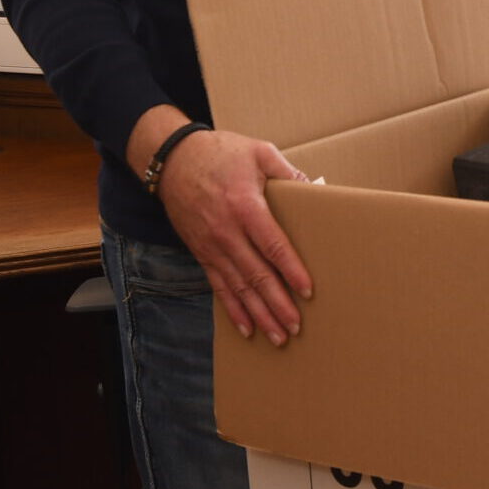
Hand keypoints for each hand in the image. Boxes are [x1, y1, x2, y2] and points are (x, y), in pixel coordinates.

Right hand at [149, 124, 312, 345]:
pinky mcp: (202, 253)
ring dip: (259, 314)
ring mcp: (212, 246)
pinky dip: (233, 309)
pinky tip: (247, 327)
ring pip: (238, 287)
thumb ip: (287, 172)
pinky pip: (219, 286)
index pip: (273, 246)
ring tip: (277, 336)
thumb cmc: (220, 153)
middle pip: (256, 275)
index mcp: (245, 206)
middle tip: (295, 327)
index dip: (291, 270)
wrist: (173, 160)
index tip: (308, 291)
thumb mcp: (258, 152)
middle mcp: (227, 232)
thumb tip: (315, 189)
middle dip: (277, 304)